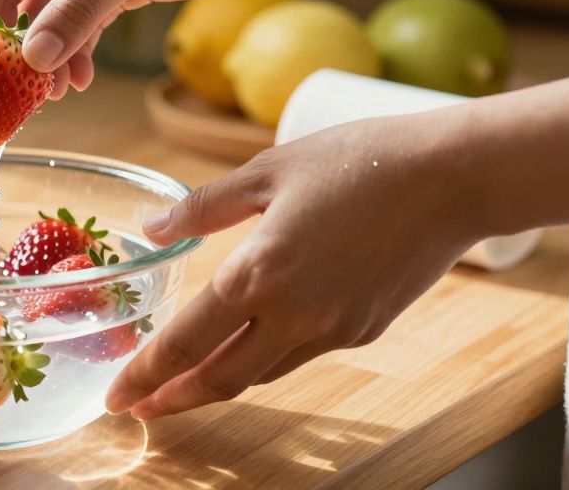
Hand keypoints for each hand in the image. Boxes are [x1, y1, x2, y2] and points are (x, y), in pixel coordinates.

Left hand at [105, 114, 483, 418]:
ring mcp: (332, 329)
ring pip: (260, 373)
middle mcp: (293, 315)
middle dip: (172, 400)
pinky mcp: (363, 330)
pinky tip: (248, 347)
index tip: (116, 396)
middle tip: (136, 410)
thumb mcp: (266, 170)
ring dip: (216, 385)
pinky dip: (264, 360)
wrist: (452, 176)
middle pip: (220, 378)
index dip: (146, 374)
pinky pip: (299, 356)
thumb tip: (152, 227)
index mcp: (258, 274)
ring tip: (182, 386)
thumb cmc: (357, 159)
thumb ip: (203, 207)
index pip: (185, 343)